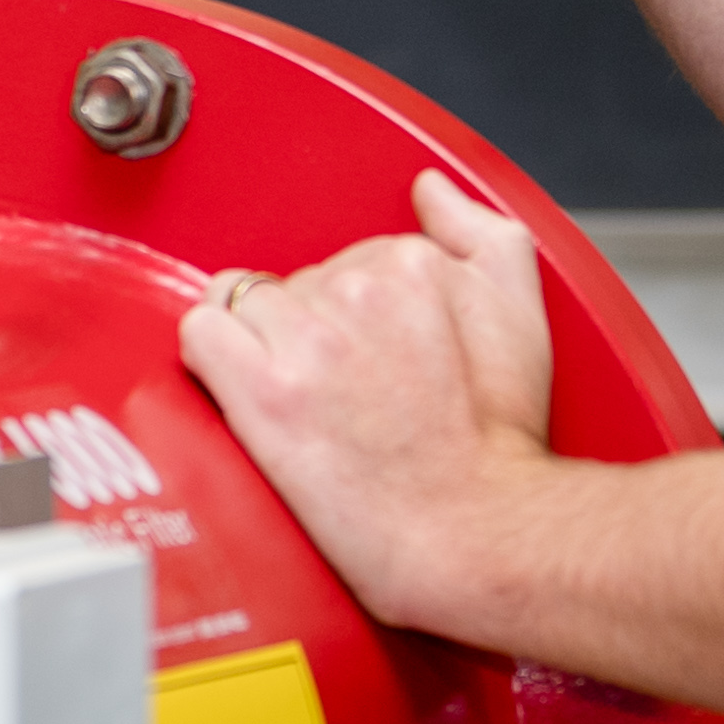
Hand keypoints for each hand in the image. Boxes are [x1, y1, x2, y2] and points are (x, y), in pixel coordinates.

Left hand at [180, 169, 566, 638]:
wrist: (478, 533)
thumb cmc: (499, 444)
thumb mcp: (523, 313)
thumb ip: (479, 232)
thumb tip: (430, 190)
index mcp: (416, 263)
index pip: (347, 256)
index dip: (352, 313)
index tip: (370, 361)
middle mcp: (360, 289)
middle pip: (295, 280)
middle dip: (310, 329)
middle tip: (343, 394)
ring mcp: (309, 339)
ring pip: (244, 303)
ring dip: (262, 348)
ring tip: (306, 403)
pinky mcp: (264, 390)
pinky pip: (201, 333)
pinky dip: (214, 361)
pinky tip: (248, 394)